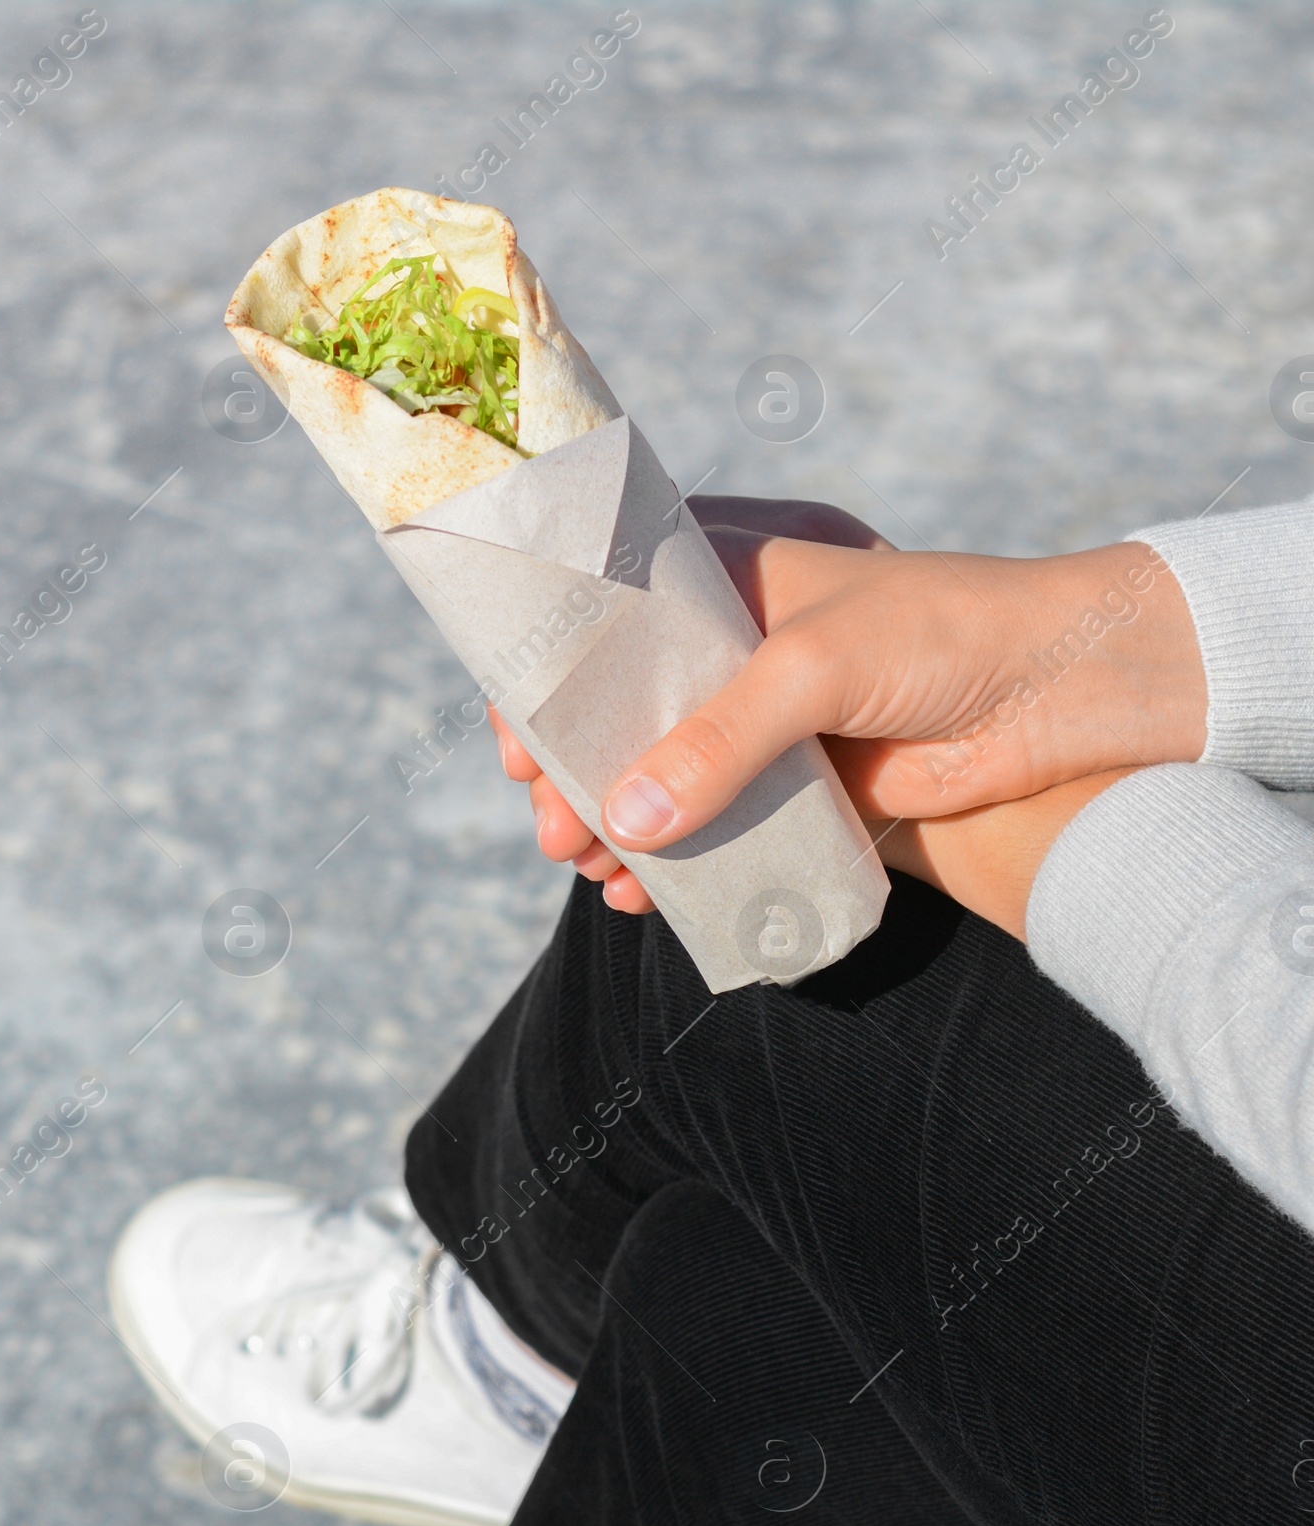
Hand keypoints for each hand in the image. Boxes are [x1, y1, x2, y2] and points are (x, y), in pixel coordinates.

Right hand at [491, 490, 1202, 934]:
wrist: (1062, 698)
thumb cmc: (944, 637)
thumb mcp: (812, 666)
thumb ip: (716, 742)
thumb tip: (629, 825)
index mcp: (729, 574)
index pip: (606, 615)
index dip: (550, 675)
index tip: (518, 740)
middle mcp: (736, 646)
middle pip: (619, 711)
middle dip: (575, 772)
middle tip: (552, 826)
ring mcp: (765, 723)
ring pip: (660, 779)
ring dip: (616, 828)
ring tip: (591, 870)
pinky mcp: (799, 791)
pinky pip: (714, 833)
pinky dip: (674, 866)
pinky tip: (644, 896)